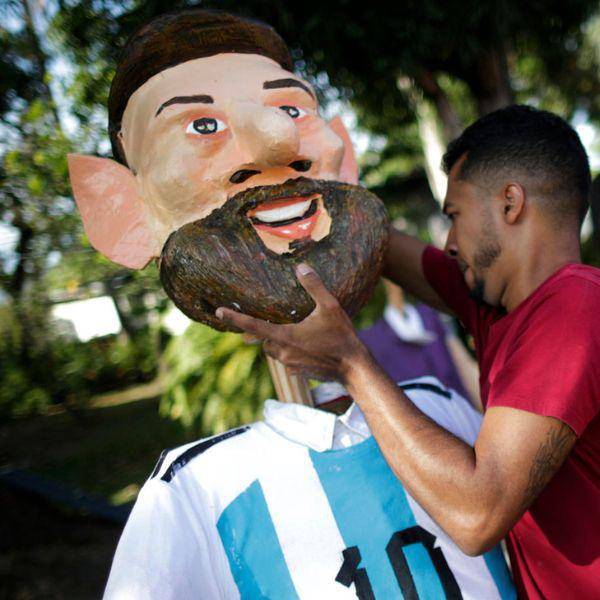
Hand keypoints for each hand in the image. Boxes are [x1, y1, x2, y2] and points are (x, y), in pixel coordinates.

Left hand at [216, 263, 368, 381]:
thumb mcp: (330, 307)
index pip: (253, 326)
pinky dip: (289, 351)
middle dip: (262, 330)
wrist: (353, 369)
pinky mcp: (297, 372)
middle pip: (263, 339)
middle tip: (264, 318)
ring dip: (276, 340)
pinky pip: (286, 360)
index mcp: (285, 337)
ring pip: (273, 350)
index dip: (235, 318)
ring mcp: (289, 365)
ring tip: (289, 330)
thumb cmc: (341, 337)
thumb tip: (301, 267)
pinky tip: (305, 345)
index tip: (219, 311)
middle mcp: (282, 352)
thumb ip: (314, 286)